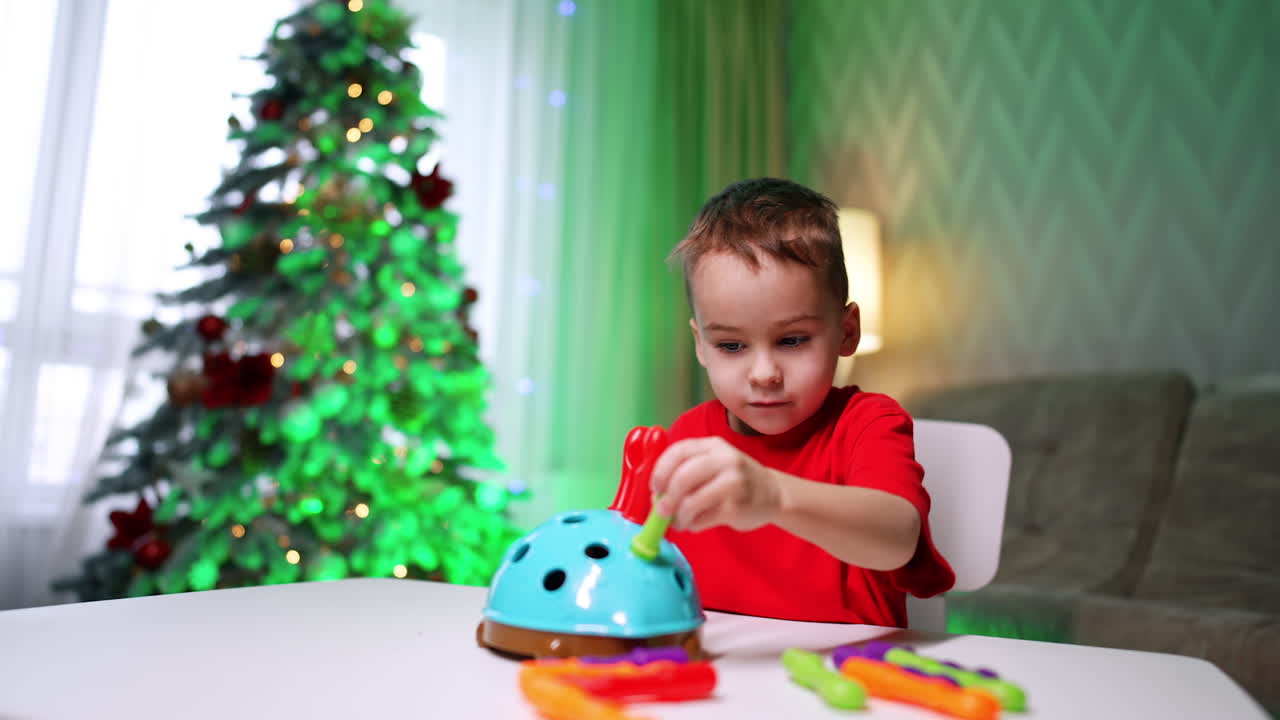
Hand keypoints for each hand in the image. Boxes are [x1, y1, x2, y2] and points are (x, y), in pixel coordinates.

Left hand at [650, 437, 782, 532]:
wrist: (773, 493)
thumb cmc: (735, 481)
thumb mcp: (713, 465)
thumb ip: (686, 472)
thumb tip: (657, 497)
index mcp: (713, 445)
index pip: (678, 452)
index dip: (660, 472)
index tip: (655, 489)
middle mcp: (724, 459)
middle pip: (682, 477)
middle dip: (667, 498)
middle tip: (661, 512)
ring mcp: (733, 482)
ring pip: (691, 501)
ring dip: (678, 516)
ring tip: (679, 522)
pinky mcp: (737, 507)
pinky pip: (703, 518)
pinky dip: (692, 525)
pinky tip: (694, 524)